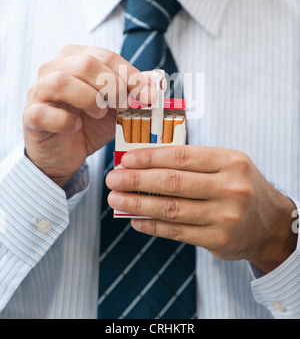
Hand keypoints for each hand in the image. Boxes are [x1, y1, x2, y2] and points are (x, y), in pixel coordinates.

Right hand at [23, 45, 154, 186]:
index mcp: (75, 58)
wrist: (65, 153)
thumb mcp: (116, 106)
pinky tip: (77, 127)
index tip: (147, 95)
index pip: (106, 55)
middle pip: (85, 63)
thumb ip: (133, 92)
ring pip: (62, 82)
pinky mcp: (31, 116)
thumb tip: (156, 82)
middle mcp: (53, 69)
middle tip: (124, 105)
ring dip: (90, 99)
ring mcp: (39, 91)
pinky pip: (45, 113)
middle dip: (113, 86)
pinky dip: (66, 121)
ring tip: (100, 113)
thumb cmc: (89, 124)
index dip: (130, 75)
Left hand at [106, 145, 297, 272]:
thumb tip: (146, 163)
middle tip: (113, 179)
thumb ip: (193, 162)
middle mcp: (229, 188)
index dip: (150, 157)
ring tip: (116, 199)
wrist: (270, 224)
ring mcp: (224, 217)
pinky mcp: (218, 240)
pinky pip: (177, 232)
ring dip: (138, 204)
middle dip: (137, 180)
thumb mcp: (227, 164)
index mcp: (230, 162)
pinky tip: (135, 219)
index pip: (182, 157)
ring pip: (171, 208)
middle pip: (173, 182)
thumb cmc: (242, 187)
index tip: (126, 159)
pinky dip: (152, 225)